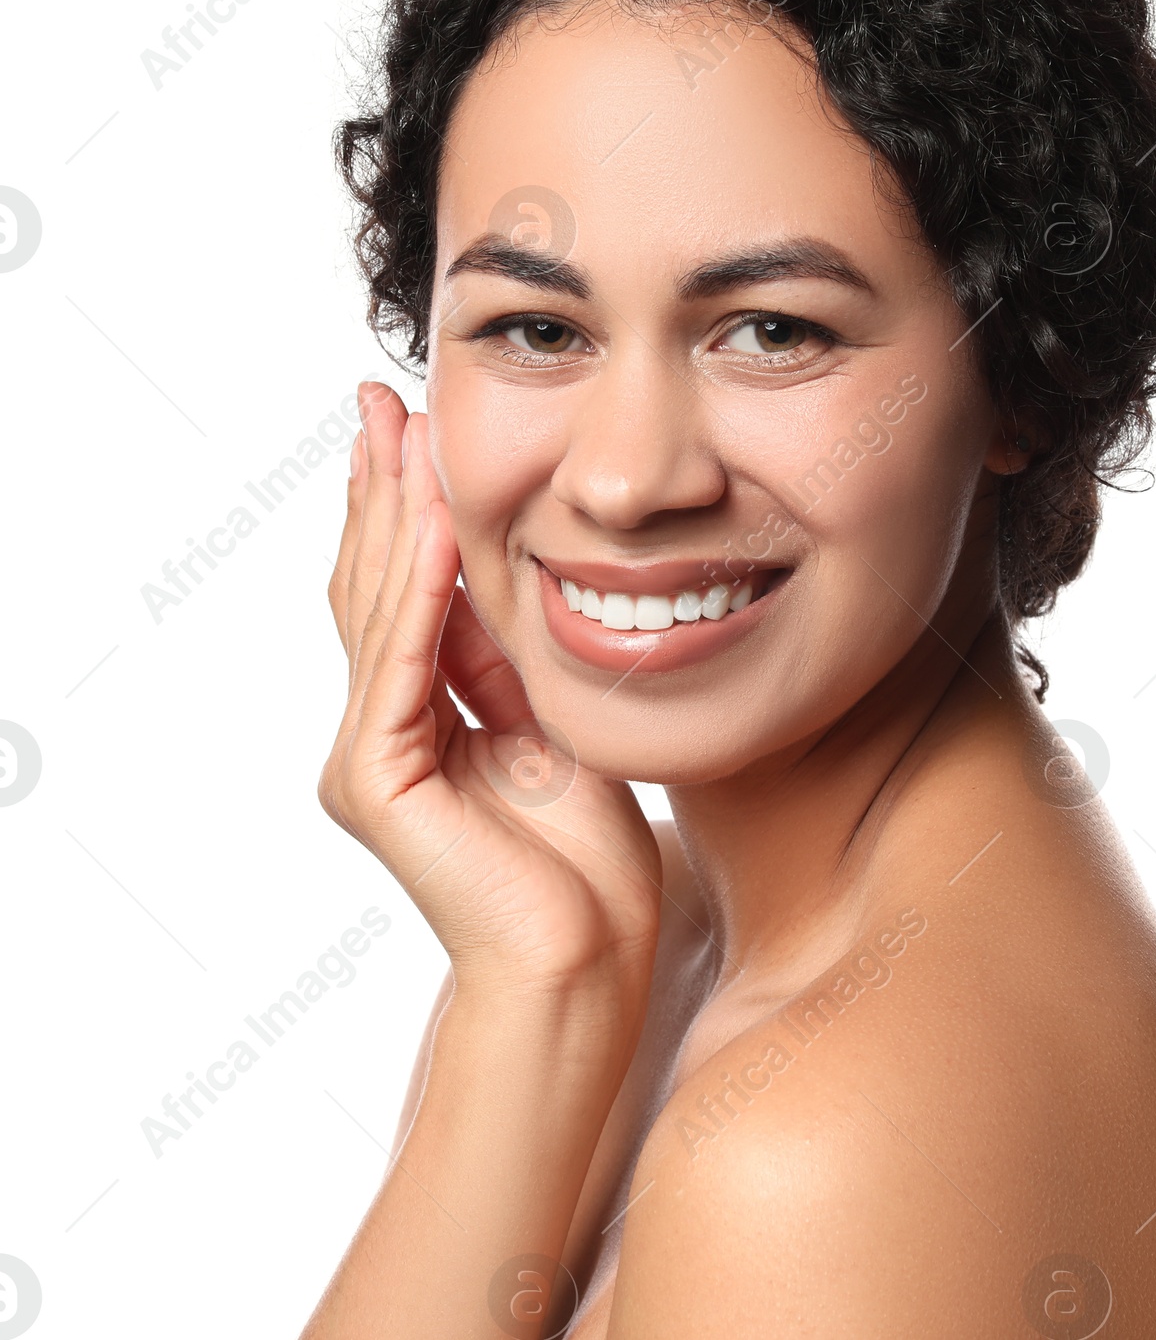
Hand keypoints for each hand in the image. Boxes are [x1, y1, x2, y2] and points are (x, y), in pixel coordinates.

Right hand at [321, 383, 661, 1013]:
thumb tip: (497, 570)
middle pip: (373, 584)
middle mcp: (377, 731)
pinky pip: (405, 664)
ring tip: (402, 433)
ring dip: (396, 516)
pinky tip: (438, 525)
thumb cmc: (581, 860)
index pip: (400, 590)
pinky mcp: (379, 782)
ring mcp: (369, 757)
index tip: (408, 426)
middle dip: (380, 488)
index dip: (401, 507)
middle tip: (379, 399)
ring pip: (382, 610)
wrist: (582, 961)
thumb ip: (506, 660)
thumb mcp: (549, 726)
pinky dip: (423, 592)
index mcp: (414, 718)